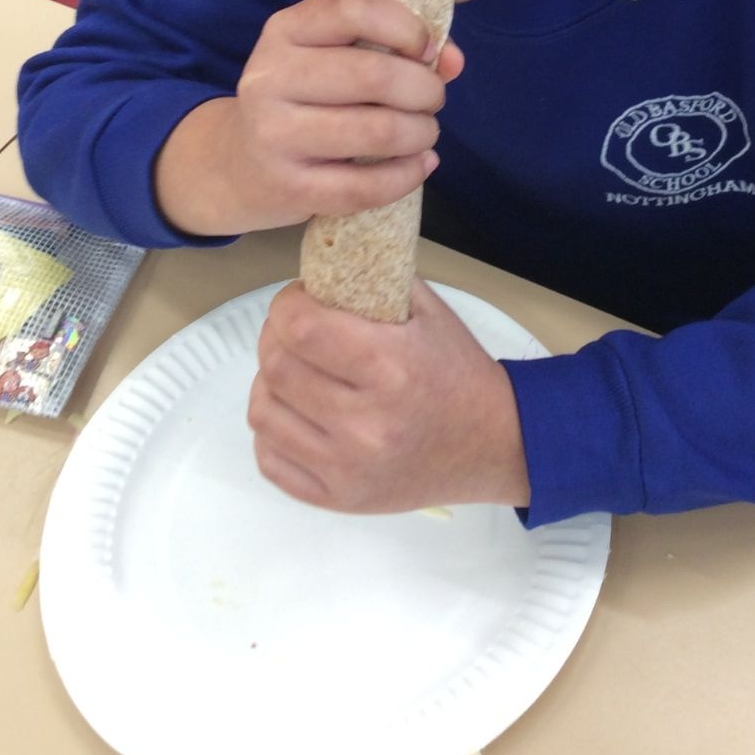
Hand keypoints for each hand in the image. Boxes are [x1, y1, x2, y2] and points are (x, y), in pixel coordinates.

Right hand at [154, 0, 464, 235]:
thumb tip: (453, 60)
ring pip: (378, 131)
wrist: (239, 163)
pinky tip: (419, 165)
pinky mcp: (288, 187)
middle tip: (431, 99)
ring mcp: (274, 136)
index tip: (426, 49)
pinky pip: (367, 186)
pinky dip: (409, 175)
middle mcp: (270, 78)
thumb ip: (395, 46)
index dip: (407, 27)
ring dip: (422, 132)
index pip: (353, 10)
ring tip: (423, 132)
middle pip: (375, 76)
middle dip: (425, 89)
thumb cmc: (304, 98)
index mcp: (285, 31)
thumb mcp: (332, 56)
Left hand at [249, 278, 530, 511]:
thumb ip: (376, 278)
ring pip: (263, 412)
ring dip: (270, 381)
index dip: (288, 304)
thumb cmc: (457, 371)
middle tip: (295, 330)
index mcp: (391, 367)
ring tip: (295, 371)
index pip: (301, 327)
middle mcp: (365, 423)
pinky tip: (299, 412)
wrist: (491, 444)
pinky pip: (269, 458)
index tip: (300, 299)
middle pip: (276, 367)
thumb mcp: (429, 311)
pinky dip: (275, 429)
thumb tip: (324, 255)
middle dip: (275, 336)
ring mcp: (346, 468)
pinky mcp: (336, 499)